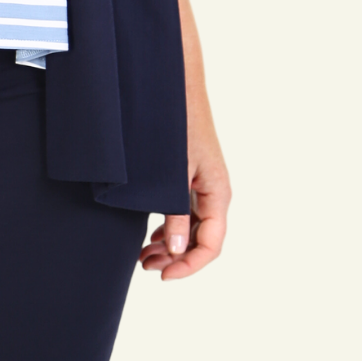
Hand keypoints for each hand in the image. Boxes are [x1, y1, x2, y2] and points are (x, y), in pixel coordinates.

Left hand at [140, 97, 230, 280]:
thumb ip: (174, 212)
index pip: (210, 245)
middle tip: (145, 266)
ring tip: (144, 256)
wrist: (176, 84)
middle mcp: (214, 192)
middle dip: (176, 259)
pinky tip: (152, 235)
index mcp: (217, 193)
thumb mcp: (174, 173)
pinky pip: (185, 211)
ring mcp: (203, 183)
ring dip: (171, 245)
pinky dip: (170, 227)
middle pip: (201, 240)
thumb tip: (175, 251)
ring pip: (192, 227)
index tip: (163, 276)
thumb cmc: (177, 124)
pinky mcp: (191, 175)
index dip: (188, 266)